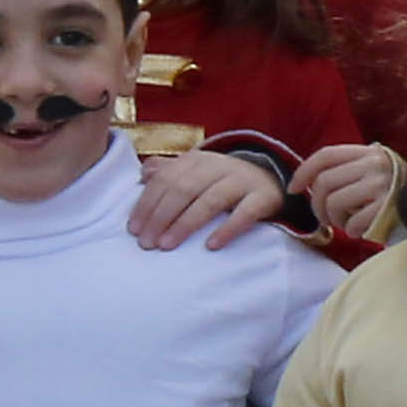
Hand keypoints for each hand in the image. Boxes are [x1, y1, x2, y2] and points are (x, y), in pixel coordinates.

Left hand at [134, 146, 290, 248]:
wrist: (271, 179)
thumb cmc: (223, 181)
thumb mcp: (196, 171)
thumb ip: (170, 171)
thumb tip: (143, 174)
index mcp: (197, 160)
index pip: (166, 179)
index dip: (147, 204)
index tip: (134, 229)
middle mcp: (218, 166)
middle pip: (184, 189)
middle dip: (161, 216)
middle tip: (147, 243)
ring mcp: (242, 180)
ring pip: (210, 200)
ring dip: (185, 224)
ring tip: (168, 245)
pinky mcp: (263, 197)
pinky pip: (245, 213)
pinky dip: (227, 228)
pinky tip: (211, 245)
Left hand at [293, 142, 401, 244]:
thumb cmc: (394, 195)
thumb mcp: (373, 172)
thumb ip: (346, 170)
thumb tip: (308, 182)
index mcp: (369, 153)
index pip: (325, 156)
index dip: (303, 172)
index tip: (293, 189)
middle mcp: (375, 164)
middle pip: (324, 183)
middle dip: (317, 206)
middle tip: (326, 218)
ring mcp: (382, 185)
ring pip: (333, 203)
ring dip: (334, 220)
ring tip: (346, 224)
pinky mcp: (388, 208)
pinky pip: (352, 223)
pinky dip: (352, 231)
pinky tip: (361, 230)